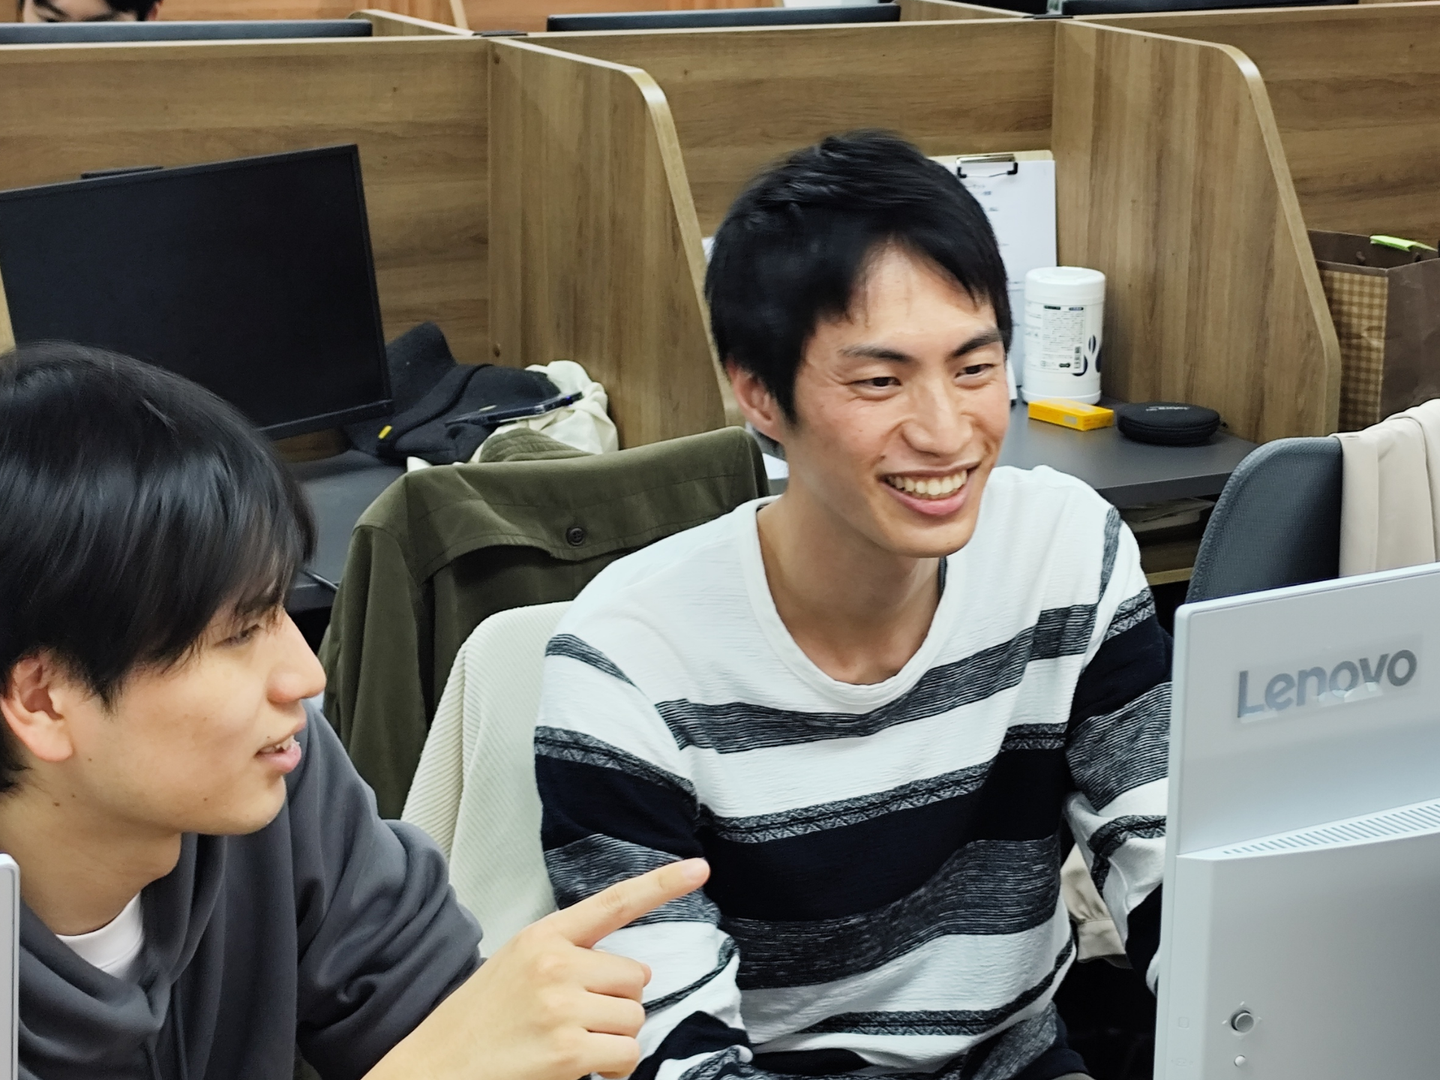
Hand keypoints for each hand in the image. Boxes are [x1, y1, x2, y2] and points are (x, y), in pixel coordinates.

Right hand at [368, 858, 709, 1079]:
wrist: (429, 1069)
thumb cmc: (476, 1024)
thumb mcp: (515, 967)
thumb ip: (565, 957)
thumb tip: (626, 974)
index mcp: (543, 937)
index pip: (613, 903)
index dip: (662, 884)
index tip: (699, 868)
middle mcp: (555, 963)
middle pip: (636, 978)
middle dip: (616, 1005)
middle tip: (573, 1022)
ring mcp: (561, 1006)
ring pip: (634, 1019)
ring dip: (613, 1040)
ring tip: (566, 1046)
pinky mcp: (566, 1050)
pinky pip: (625, 1055)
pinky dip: (610, 1070)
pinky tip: (574, 1069)